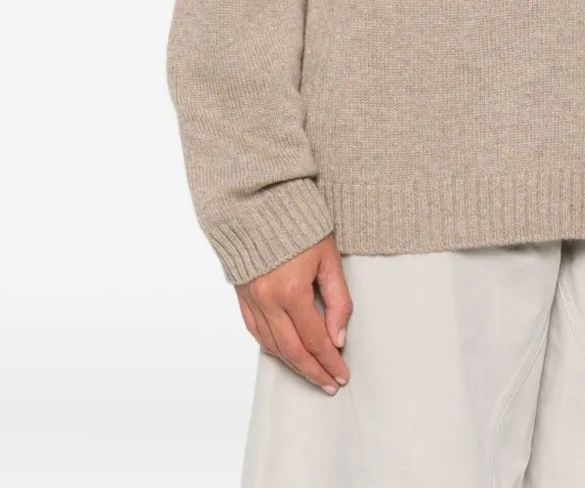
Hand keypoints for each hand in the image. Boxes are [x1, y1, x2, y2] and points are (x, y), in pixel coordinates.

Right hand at [235, 234, 352, 392]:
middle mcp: (267, 300)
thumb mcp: (329, 257)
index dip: (330, 361)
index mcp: (291, 290)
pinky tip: (286, 354)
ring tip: (313, 375)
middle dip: (314, 371)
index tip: (342, 375)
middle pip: (293, 351)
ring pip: (272, 346)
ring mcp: (251, 299)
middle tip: (331, 384)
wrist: (260, 201)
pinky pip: (256, 332)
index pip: (315, 339)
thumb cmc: (300, 222)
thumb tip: (339, 337)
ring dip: (294, 365)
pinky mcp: (241, 296)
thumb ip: (338, 299)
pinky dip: (272, 347)